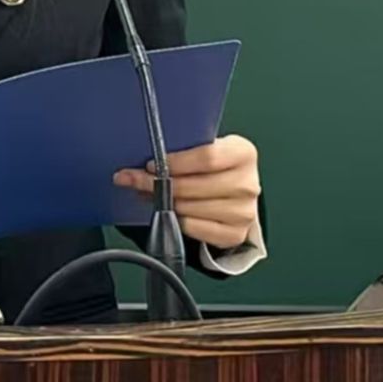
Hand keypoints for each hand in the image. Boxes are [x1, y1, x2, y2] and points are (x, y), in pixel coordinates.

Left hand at [114, 135, 260, 250]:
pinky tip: (166, 210)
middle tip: (134, 179)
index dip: (175, 162)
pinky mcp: (234, 234)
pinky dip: (176, 219)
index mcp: (244, 154)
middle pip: (195, 186)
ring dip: (163, 202)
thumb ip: (185, 148)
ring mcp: (243, 212)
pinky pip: (194, 228)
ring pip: (191, 208)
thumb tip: (146, 156)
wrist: (238, 191)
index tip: (150, 164)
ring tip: (146, 194)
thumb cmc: (217, 166)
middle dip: (158, 183)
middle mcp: (248, 184)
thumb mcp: (209, 147)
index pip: (206, 158)